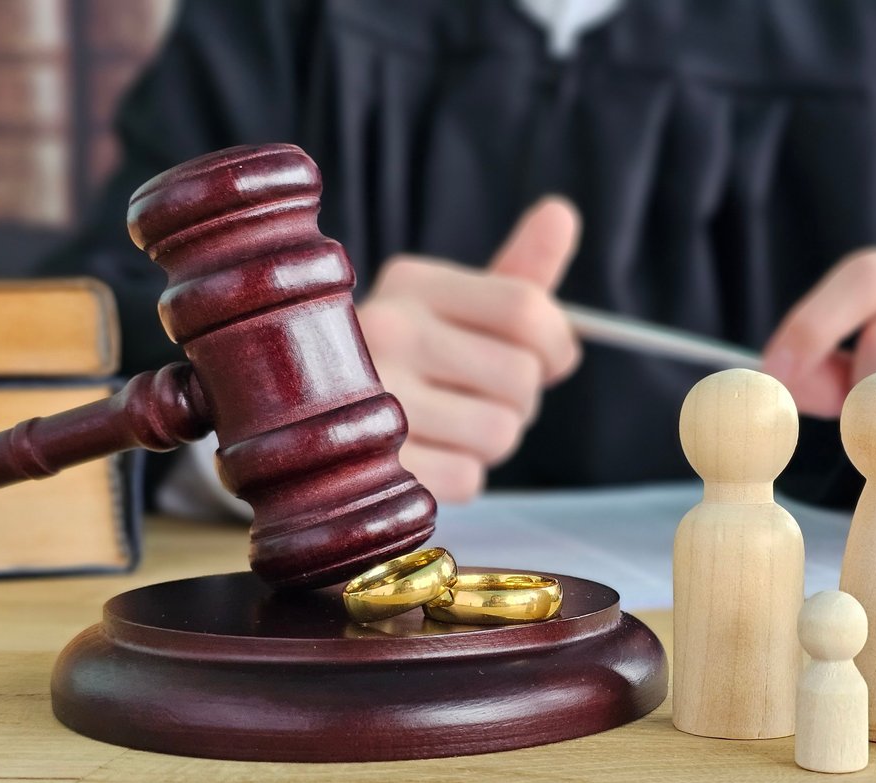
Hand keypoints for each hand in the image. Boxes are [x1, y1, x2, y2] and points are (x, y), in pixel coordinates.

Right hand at [357, 197, 581, 501]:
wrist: (313, 423)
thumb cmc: (411, 360)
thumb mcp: (456, 308)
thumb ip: (515, 273)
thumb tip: (561, 213)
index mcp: (411, 285)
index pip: (524, 308)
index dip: (558, 343)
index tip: (550, 359)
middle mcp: (385, 331)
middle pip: (521, 376)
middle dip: (522, 399)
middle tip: (483, 397)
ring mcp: (370, 399)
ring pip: (499, 431)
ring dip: (494, 441)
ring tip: (454, 427)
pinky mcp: (373, 465)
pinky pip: (468, 477)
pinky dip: (462, 475)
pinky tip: (429, 456)